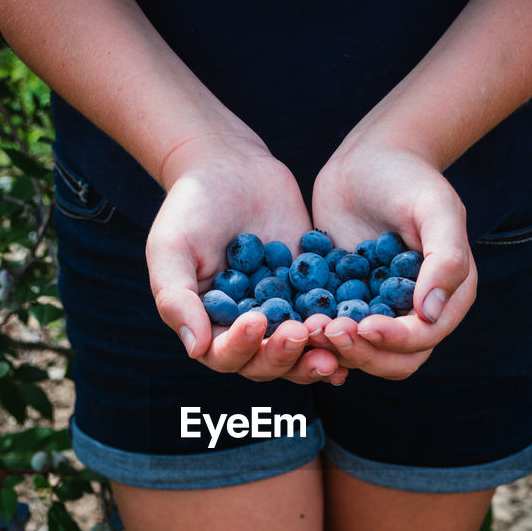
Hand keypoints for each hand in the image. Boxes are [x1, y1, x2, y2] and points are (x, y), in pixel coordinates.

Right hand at [146, 134, 346, 384]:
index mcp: (210, 328)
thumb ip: (176, 298)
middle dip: (285, 354)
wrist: (232, 167)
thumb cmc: (191, 206)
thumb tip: (196, 350)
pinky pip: (329, 322)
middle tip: (302, 332)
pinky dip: (343, 330)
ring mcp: (283, 316)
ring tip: (334, 337)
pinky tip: (359, 328)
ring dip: (318, 352)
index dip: (241, 346)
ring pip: (301, 352)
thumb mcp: (171, 246)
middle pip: (267, 364)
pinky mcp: (312, 296)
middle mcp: (248, 332)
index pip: (226, 355)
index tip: (256, 320)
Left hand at [310, 139, 475, 379]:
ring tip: (307, 328)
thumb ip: (446, 258)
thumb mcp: (436, 207)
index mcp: (447, 297)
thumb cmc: (408, 176)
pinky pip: (331, 335)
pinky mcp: (343, 305)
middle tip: (328, 331)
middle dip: (361, 353)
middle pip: (393, 361)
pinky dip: (314, 337)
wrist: (366, 159)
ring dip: (334, 350)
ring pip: (360, 355)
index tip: (363, 324)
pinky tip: (292, 325)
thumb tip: (429, 313)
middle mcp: (415, 314)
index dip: (394, 339)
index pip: (423, 338)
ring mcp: (378, 312)